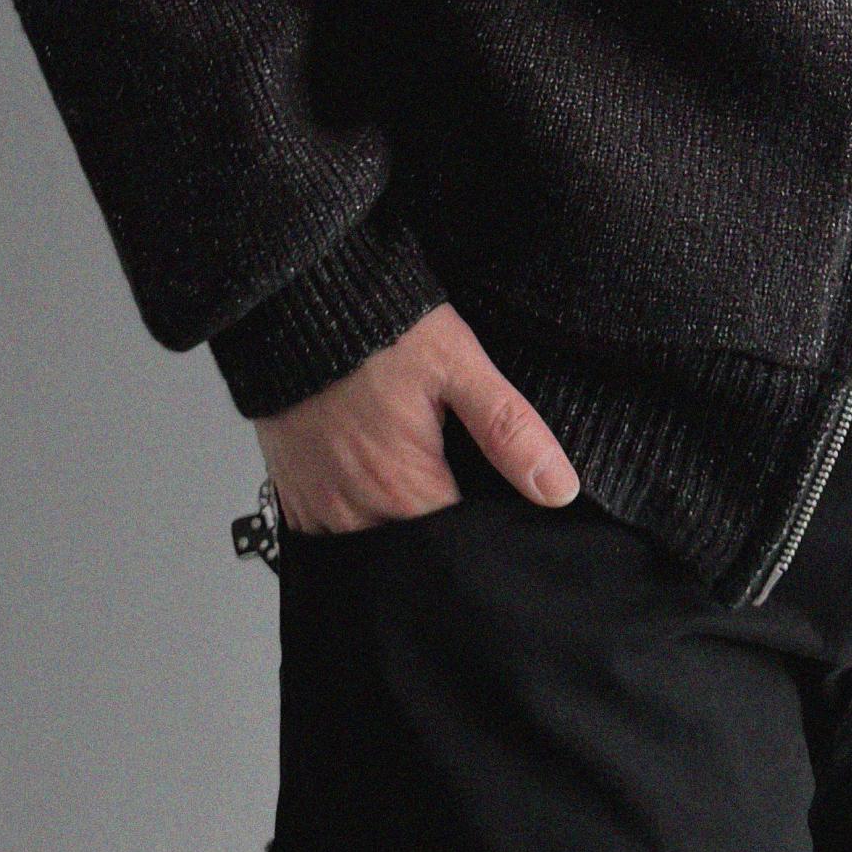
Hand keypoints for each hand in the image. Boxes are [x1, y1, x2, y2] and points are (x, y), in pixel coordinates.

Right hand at [253, 302, 579, 531]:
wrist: (296, 302)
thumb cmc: (380, 328)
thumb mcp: (458, 366)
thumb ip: (509, 430)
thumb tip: (559, 490)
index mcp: (404, 487)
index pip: (460, 545)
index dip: (483, 525)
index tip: (490, 496)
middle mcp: (356, 510)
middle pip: (415, 550)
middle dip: (440, 525)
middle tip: (450, 470)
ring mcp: (317, 507)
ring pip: (372, 544)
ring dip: (396, 520)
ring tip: (412, 467)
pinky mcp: (292, 494)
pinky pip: (330, 531)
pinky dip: (355, 512)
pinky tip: (370, 471)